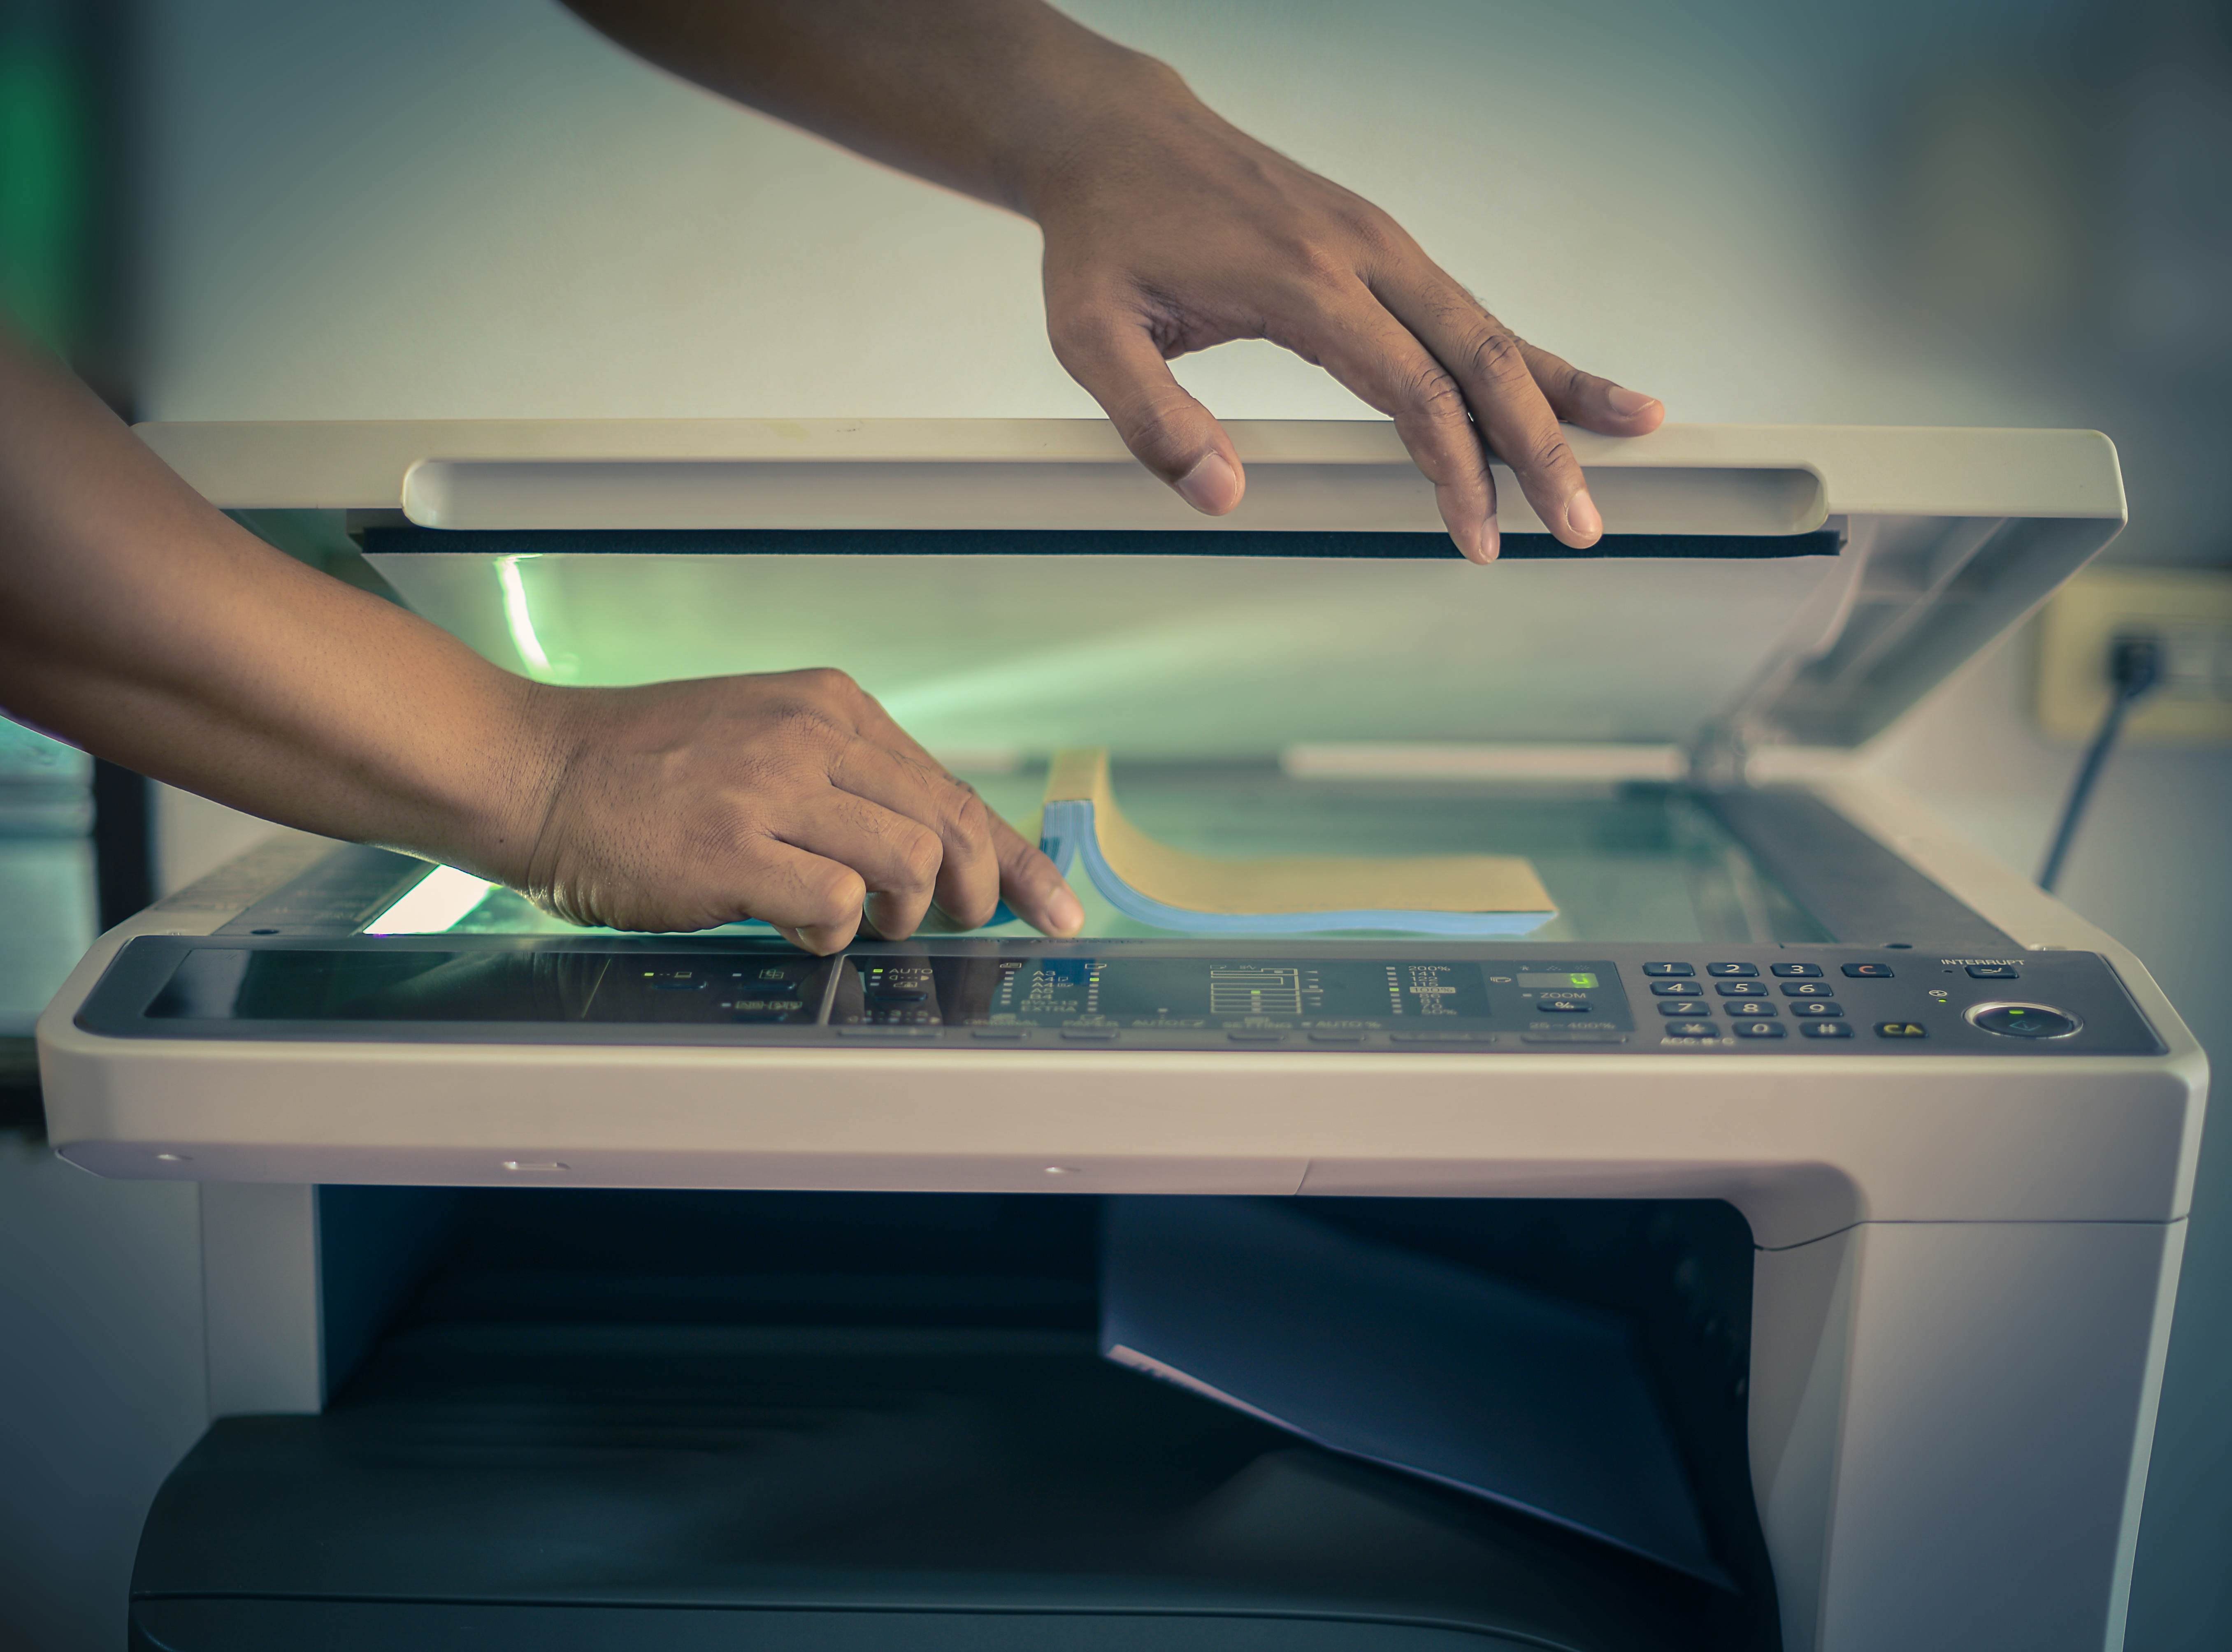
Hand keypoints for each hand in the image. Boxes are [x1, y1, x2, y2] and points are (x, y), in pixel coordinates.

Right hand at [511, 668, 1082, 951]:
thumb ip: (841, 781)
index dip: (1014, 857)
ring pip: (910, 862)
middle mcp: (812, 735)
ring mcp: (772, 788)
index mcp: (829, 706)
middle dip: (978, 894)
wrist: (535, 769)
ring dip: (898, 913)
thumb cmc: (641, 769)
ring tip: (854, 923)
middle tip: (957, 928)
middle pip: (951, 825)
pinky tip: (794, 928)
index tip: (1054, 903)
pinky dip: (831, 934)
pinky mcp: (732, 846)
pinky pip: (835, 906)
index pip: (953, 787)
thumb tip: (926, 850)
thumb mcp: (760, 740)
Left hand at [1028, 75, 1664, 560]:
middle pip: (1481, 356)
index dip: (1457, 471)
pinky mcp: (1380, 247)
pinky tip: (1566, 388)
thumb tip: (1222, 496)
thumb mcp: (1089, 334)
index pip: (1411, 390)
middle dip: (1542, 446)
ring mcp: (1380, 244)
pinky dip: (1523, 355)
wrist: (1115, 136)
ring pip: (1492, 326)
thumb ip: (1150, 420)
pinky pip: (1466, 311)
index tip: (1480, 539)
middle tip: (1583, 524)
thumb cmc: (1104, 236)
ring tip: (1635, 439)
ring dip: (1560, 393)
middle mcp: (1361, 253)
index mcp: (1302, 281)